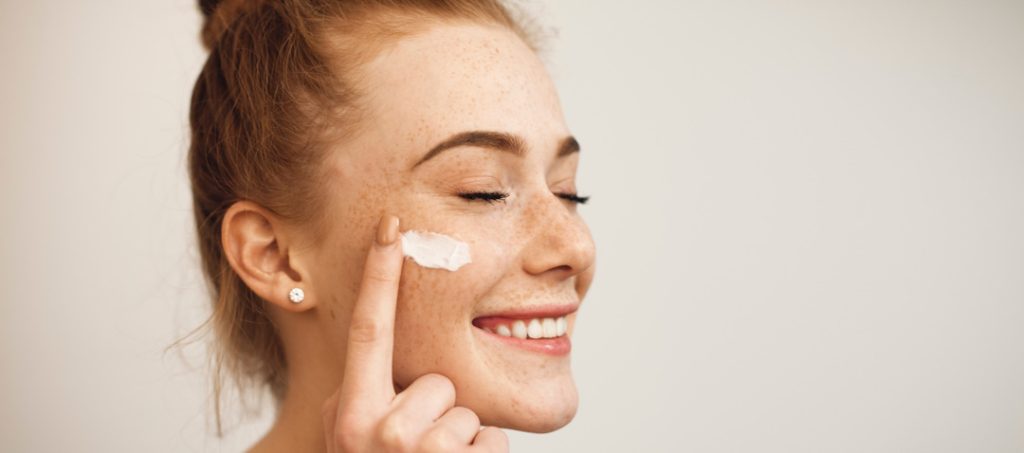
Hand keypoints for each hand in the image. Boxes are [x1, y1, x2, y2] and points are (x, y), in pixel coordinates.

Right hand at [321, 214, 508, 451]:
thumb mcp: (349, 437)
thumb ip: (362, 393)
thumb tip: (371, 342)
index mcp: (351, 414)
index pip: (368, 331)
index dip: (378, 276)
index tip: (390, 225)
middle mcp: (380, 431)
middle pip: (438, 382)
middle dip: (439, 410)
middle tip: (419, 450)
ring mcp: (420, 451)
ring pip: (467, 413)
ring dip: (461, 440)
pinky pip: (493, 440)